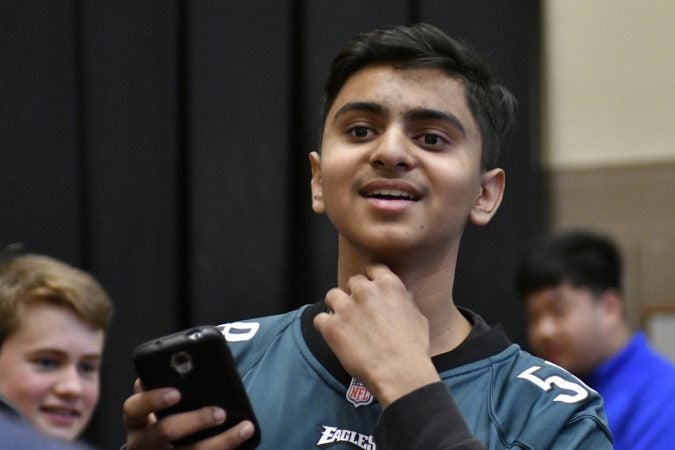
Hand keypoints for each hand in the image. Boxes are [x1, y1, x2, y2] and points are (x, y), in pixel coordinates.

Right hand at [123, 379, 255, 448]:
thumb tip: (183, 365)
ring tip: (243, 427)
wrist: (161, 449)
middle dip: (194, 421)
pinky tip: (243, 436)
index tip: (176, 392)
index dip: (153, 399)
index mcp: (136, 419)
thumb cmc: (163, 417)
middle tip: (219, 412)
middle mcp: (143, 442)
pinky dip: (226, 447)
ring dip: (220, 441)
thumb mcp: (160, 403)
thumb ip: (165, 385)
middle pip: (164, 432)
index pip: (134, 407)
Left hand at [313, 264, 439, 406]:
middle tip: (360, 312)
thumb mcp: (419, 317)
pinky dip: (325, 326)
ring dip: (337, 306)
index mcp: (388, 284)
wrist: (399, 371)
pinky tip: (334, 336)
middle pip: (352, 281)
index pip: (373, 269)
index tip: (371, 290)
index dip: (371, 279)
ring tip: (344, 322)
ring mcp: (346, 307)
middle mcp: (364, 290)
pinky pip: (319, 319)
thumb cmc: (413, 348)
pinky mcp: (331, 326)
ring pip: (332, 296)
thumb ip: (406, 301)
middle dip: (355, 294)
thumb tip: (402, 296)